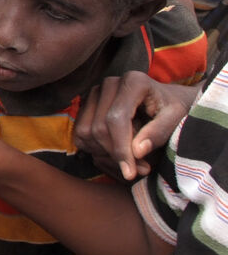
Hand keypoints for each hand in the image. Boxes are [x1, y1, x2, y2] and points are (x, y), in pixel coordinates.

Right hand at [74, 72, 197, 180]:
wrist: (167, 100)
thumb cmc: (174, 109)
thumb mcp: (176, 119)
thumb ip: (158, 133)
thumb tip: (137, 152)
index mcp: (133, 82)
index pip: (116, 119)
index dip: (121, 149)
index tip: (130, 172)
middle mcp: (109, 84)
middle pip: (98, 128)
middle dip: (115, 154)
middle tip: (138, 169)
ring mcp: (95, 93)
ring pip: (85, 132)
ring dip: (105, 152)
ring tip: (130, 156)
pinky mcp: (87, 104)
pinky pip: (80, 134)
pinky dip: (95, 148)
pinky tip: (116, 150)